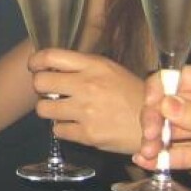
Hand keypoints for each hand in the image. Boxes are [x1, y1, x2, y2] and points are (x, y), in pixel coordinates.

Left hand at [29, 48, 144, 153]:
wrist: (157, 124)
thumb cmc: (133, 94)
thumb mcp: (111, 70)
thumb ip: (83, 66)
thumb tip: (52, 67)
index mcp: (93, 65)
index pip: (49, 56)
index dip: (35, 62)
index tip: (34, 67)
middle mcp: (87, 85)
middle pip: (40, 83)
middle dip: (40, 87)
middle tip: (49, 92)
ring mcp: (86, 111)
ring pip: (43, 109)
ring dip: (49, 110)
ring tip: (62, 110)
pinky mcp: (87, 134)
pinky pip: (57, 130)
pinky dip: (63, 129)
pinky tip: (75, 125)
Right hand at [134, 65, 190, 190]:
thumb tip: (164, 105)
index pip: (182, 77)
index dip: (161, 89)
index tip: (150, 106)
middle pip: (172, 105)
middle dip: (155, 118)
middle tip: (148, 135)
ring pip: (174, 130)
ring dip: (156, 140)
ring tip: (145, 153)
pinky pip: (183, 154)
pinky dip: (164, 159)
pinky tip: (148, 163)